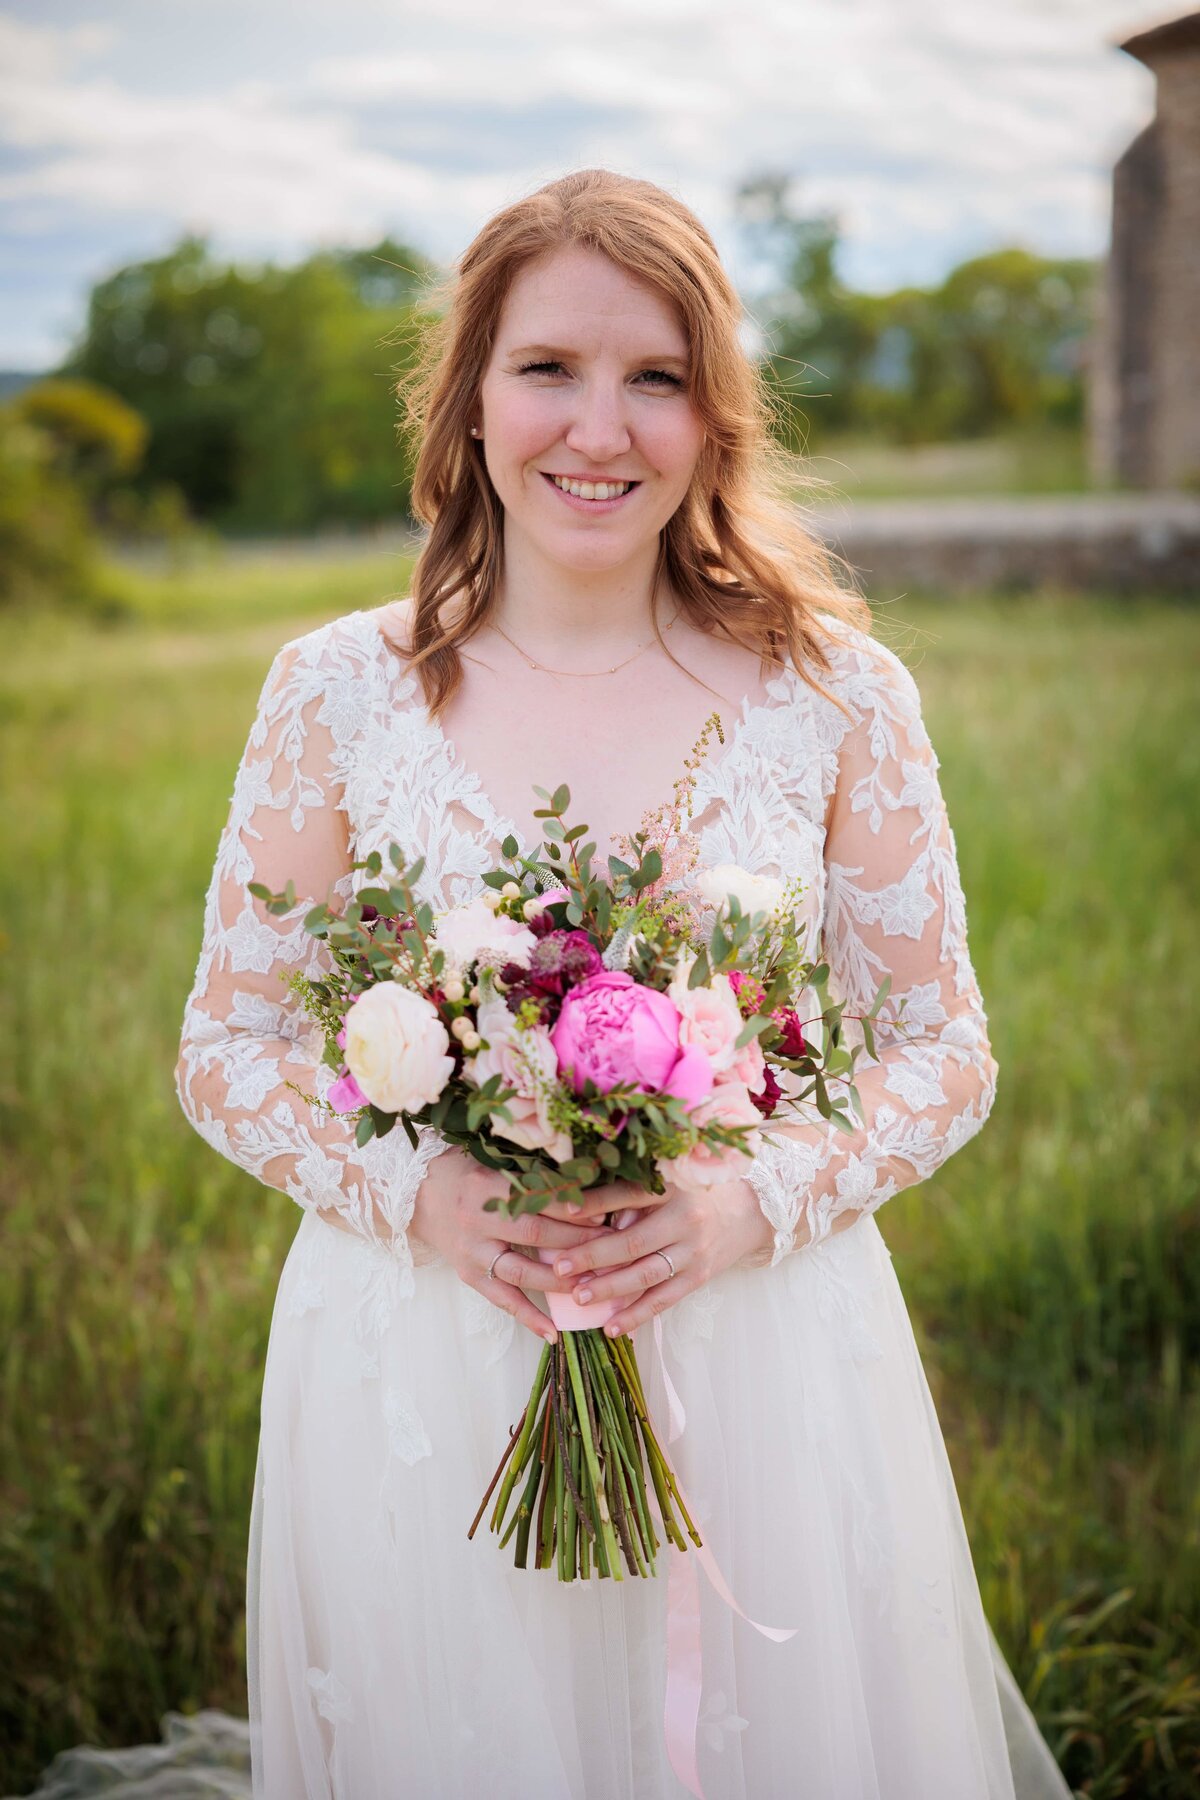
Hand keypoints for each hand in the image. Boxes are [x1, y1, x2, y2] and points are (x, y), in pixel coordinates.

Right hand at [410, 1147, 609, 1343]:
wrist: (418, 1195)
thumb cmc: (466, 1173)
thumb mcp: (495, 1164)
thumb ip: (532, 1177)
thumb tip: (584, 1187)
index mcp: (488, 1186)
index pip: (538, 1198)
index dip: (571, 1207)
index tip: (603, 1213)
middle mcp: (478, 1220)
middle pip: (534, 1234)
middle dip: (576, 1243)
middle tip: (611, 1248)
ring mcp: (472, 1252)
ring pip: (521, 1272)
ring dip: (559, 1281)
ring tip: (591, 1286)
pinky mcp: (468, 1275)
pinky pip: (501, 1301)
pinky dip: (527, 1317)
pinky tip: (553, 1333)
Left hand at [547, 1175, 775, 1337]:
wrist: (748, 1212)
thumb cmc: (694, 1193)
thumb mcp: (668, 1182)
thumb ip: (632, 1197)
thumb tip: (584, 1216)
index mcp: (672, 1187)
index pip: (627, 1194)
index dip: (594, 1203)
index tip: (561, 1211)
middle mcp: (685, 1219)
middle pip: (633, 1241)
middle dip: (593, 1256)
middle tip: (560, 1267)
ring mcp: (694, 1252)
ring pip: (647, 1275)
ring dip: (610, 1288)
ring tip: (579, 1298)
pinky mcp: (700, 1277)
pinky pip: (665, 1299)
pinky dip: (638, 1315)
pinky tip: (613, 1327)